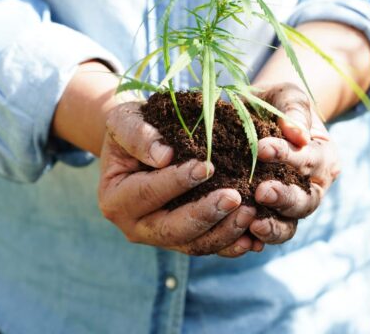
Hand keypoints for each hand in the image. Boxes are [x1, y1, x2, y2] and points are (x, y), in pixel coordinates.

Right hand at [98, 102, 261, 256]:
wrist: (140, 143)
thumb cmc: (132, 128)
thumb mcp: (124, 120)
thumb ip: (137, 135)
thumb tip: (164, 156)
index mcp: (115, 198)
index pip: (147, 193)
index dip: (176, 182)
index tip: (206, 167)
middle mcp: (134, 226)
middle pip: (171, 229)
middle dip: (204, 215)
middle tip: (234, 197)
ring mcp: (159, 238)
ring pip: (193, 245)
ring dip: (223, 232)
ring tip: (250, 212)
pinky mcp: (182, 241)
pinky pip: (208, 249)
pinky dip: (231, 244)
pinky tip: (254, 237)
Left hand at [248, 83, 340, 244]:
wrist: (261, 117)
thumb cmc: (276, 103)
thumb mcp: (287, 96)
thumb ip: (293, 109)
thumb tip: (296, 132)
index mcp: (323, 156)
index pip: (310, 160)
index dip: (288, 156)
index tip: (262, 147)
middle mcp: (313, 187)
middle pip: (305, 201)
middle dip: (284, 197)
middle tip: (260, 192)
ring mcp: (291, 207)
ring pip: (289, 225)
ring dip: (273, 227)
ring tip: (253, 226)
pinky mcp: (269, 218)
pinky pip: (266, 235)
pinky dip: (256, 240)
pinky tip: (241, 241)